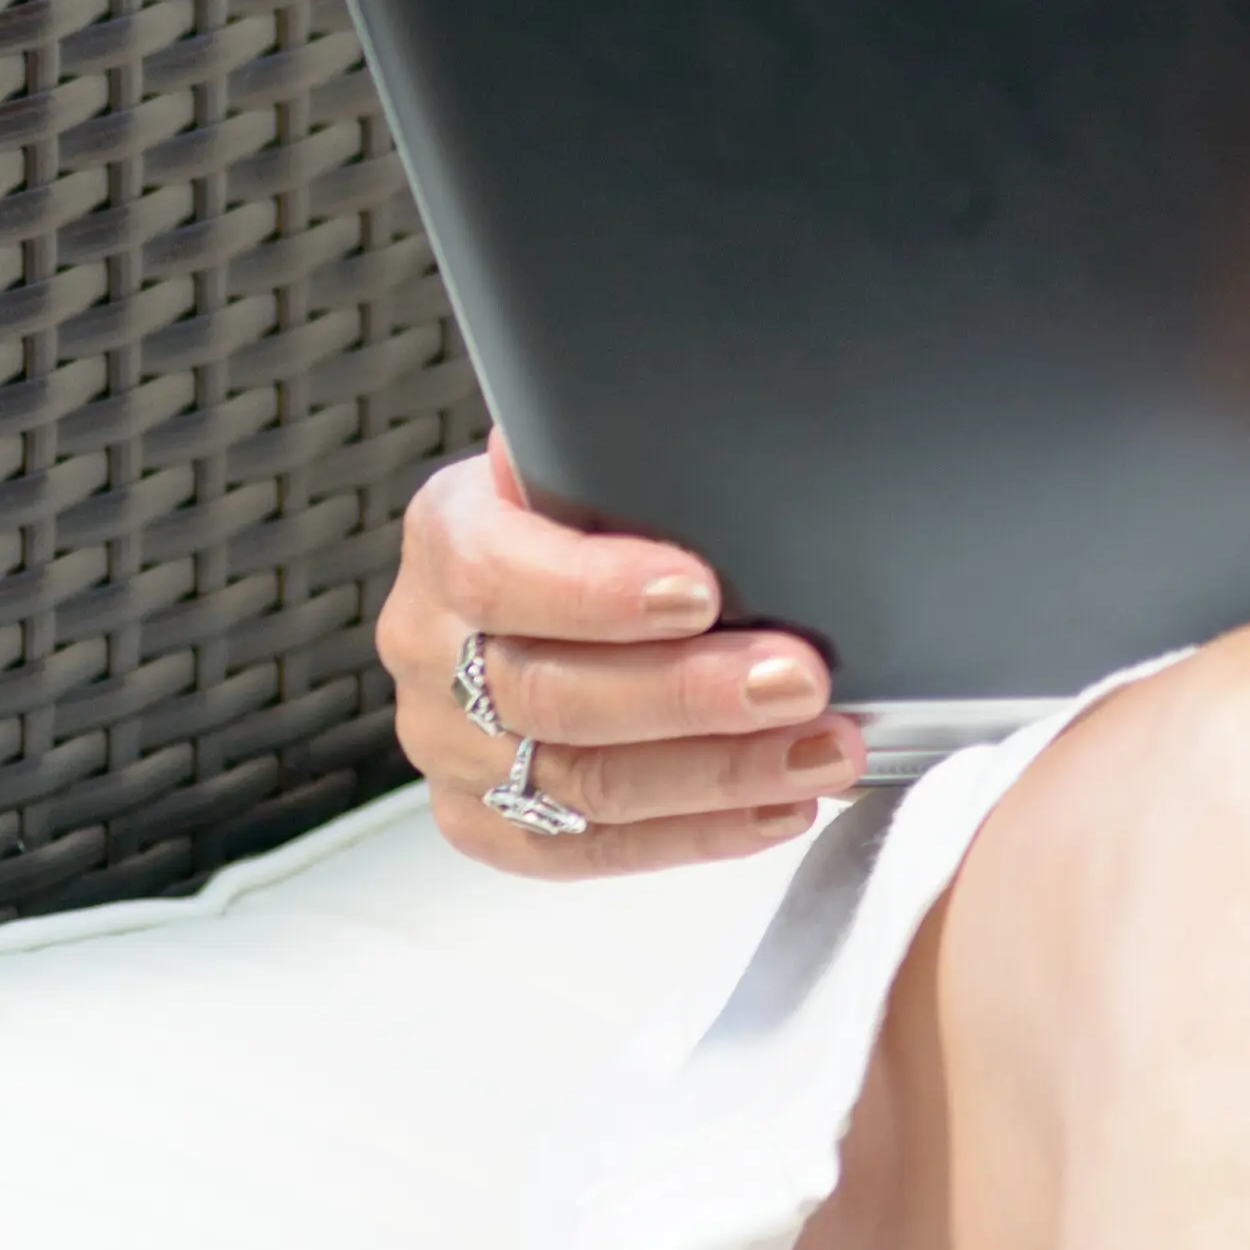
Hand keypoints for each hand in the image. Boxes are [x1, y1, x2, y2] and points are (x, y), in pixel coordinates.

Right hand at [376, 427, 865, 884]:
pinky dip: (696, 834)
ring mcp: (450, 750)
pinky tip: (778, 805)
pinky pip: (591, 848)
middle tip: (799, 681)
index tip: (703, 592)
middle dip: (690, 694)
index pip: (498, 573)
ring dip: (717, 773)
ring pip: (581, 782)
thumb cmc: (573, 511)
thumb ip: (612, 449)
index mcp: (444, 538)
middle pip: (551, 693)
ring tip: (821, 748)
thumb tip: (705, 401)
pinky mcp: (485, 824)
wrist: (517, 586)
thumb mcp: (576, 456)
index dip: (598, 591)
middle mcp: (428, 651)